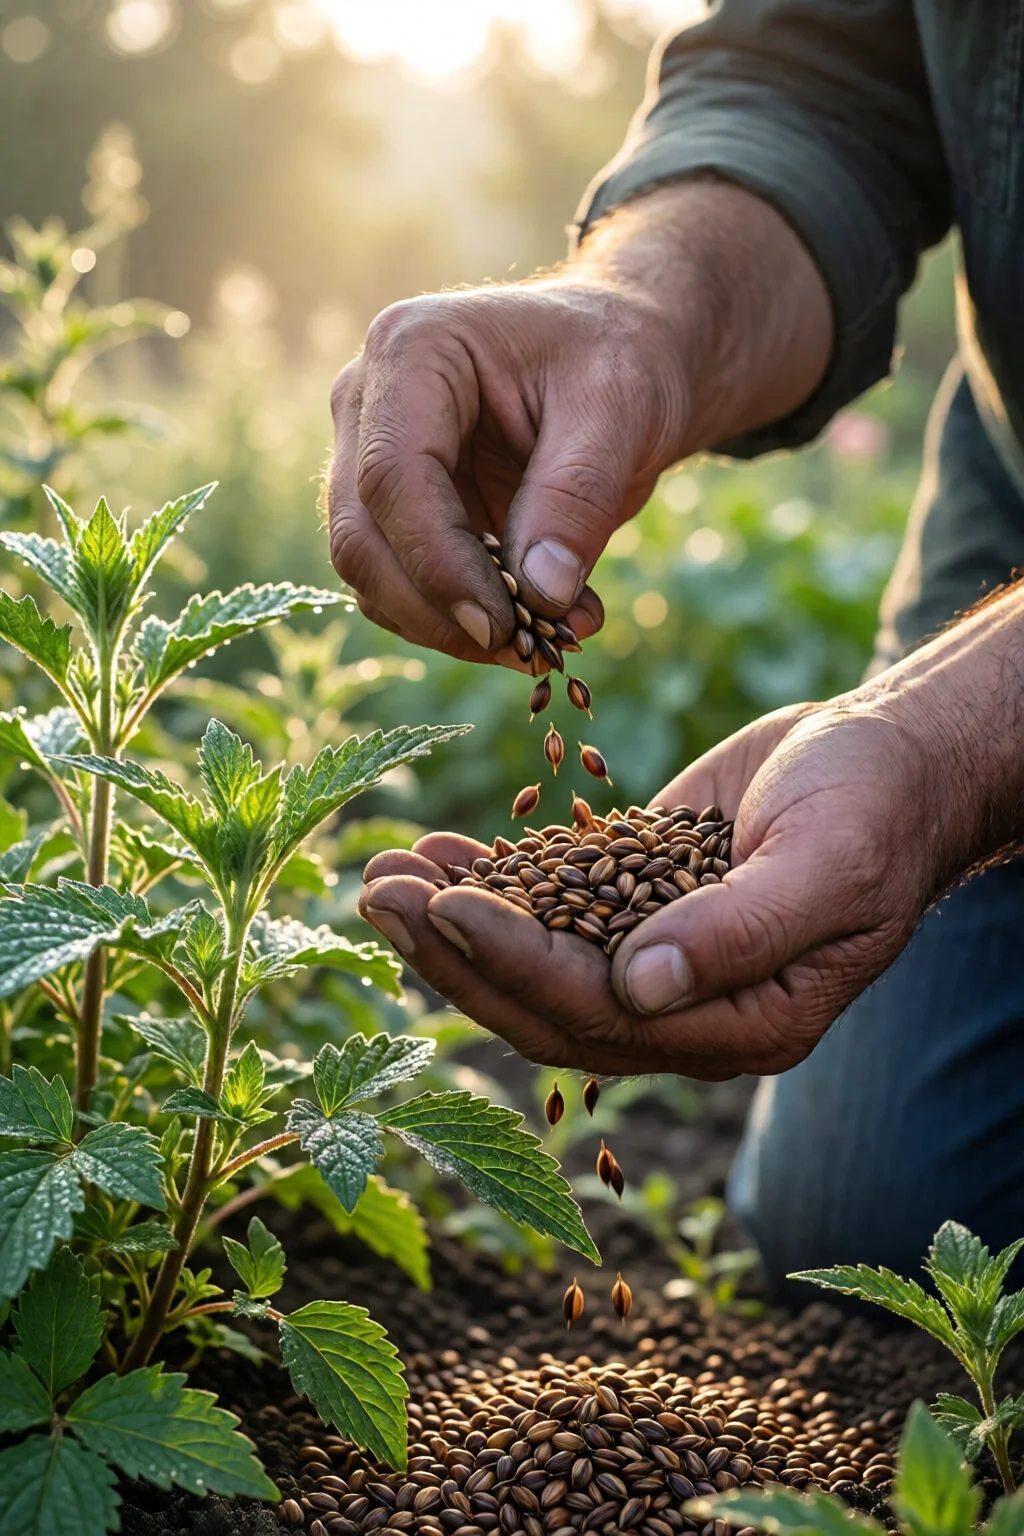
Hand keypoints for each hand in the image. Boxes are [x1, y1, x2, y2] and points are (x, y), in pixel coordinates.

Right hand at [327, 277, 676, 668]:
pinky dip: (464, 623)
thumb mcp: (619, 411)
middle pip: (361, 536)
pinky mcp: (398, 514)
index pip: (390, 478)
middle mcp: (368, 404)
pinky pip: (405, 590)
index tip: (502, 626)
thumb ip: (576, 498)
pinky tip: (542, 620)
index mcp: (411, 350)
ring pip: (373, 575)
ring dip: (450, 627)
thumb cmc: (619, 360)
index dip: (438, 564)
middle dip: (436, 610)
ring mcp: (371, 460)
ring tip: (551, 635)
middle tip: (525, 651)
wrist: (622, 360)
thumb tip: (541, 597)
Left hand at [358, 697, 965, 1079]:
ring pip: (532, 962)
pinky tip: (434, 850)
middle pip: (544, 1004)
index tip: (448, 906)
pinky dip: (489, 882)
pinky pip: (546, 907)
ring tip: (383, 875)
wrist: (890, 758)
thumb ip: (743, 930)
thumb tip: (638, 987)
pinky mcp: (633, 905)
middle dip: (457, 955)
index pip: (603, 1013)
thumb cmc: (878, 807)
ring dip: (454, 924)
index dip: (518, 962)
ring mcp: (655, 960)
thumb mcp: (828, 862)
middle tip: (380, 896)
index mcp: (743, 1024)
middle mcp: (687, 1009)